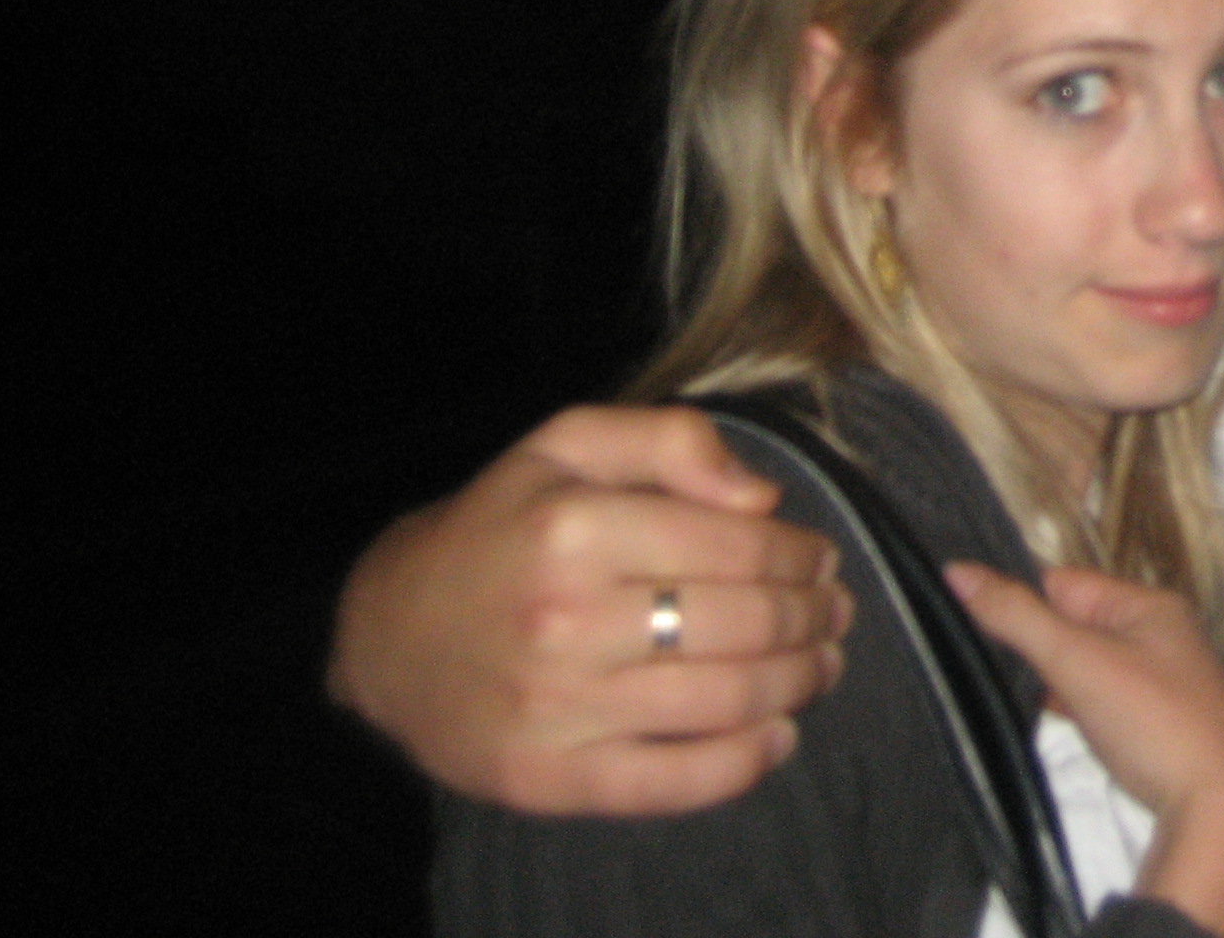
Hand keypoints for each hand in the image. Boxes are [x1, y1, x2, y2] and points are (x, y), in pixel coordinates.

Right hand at [328, 405, 851, 814]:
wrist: (389, 633)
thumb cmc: (499, 526)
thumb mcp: (567, 444)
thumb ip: (671, 441)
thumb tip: (763, 497)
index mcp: (576, 527)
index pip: (738, 545)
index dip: (801, 554)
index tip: (821, 557)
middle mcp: (566, 619)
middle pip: (743, 625)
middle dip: (812, 617)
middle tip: (834, 612)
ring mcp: (557, 709)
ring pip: (724, 702)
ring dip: (798, 684)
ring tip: (822, 664)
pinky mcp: (549, 779)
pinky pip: (674, 783)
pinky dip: (745, 765)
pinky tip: (779, 737)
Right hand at [949, 562, 1223, 937]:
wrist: (1221, 809)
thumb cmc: (1152, 721)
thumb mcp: (1077, 661)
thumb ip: (1017, 617)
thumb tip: (957, 570)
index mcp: (1152, 606)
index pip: (1067, 583)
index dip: (1020, 599)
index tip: (966, 617)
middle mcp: (1166, 637)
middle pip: (1079, 624)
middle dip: (1036, 642)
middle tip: (976, 657)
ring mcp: (1169, 684)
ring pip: (1092, 666)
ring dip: (1055, 678)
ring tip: (1003, 688)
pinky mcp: (1165, 728)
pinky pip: (1107, 702)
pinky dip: (1079, 708)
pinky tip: (1053, 721)